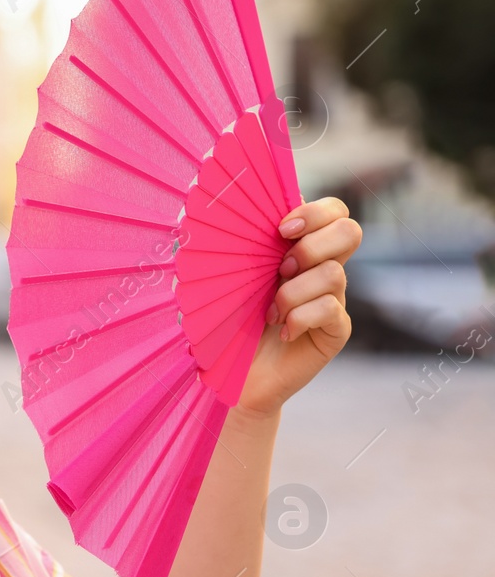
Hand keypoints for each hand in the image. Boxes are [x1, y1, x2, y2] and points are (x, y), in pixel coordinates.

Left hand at [239, 196, 361, 417]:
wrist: (232, 372)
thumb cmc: (227, 319)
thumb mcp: (233, 276)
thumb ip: (247, 242)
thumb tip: (248, 204)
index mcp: (301, 249)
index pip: (333, 212)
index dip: (315, 211)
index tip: (281, 229)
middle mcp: (323, 269)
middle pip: (349, 231)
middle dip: (311, 246)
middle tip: (280, 269)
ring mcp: (334, 299)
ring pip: (333, 273)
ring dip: (292, 291)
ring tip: (270, 312)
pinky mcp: (336, 330)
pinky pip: (331, 309)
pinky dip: (300, 318)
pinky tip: (283, 331)